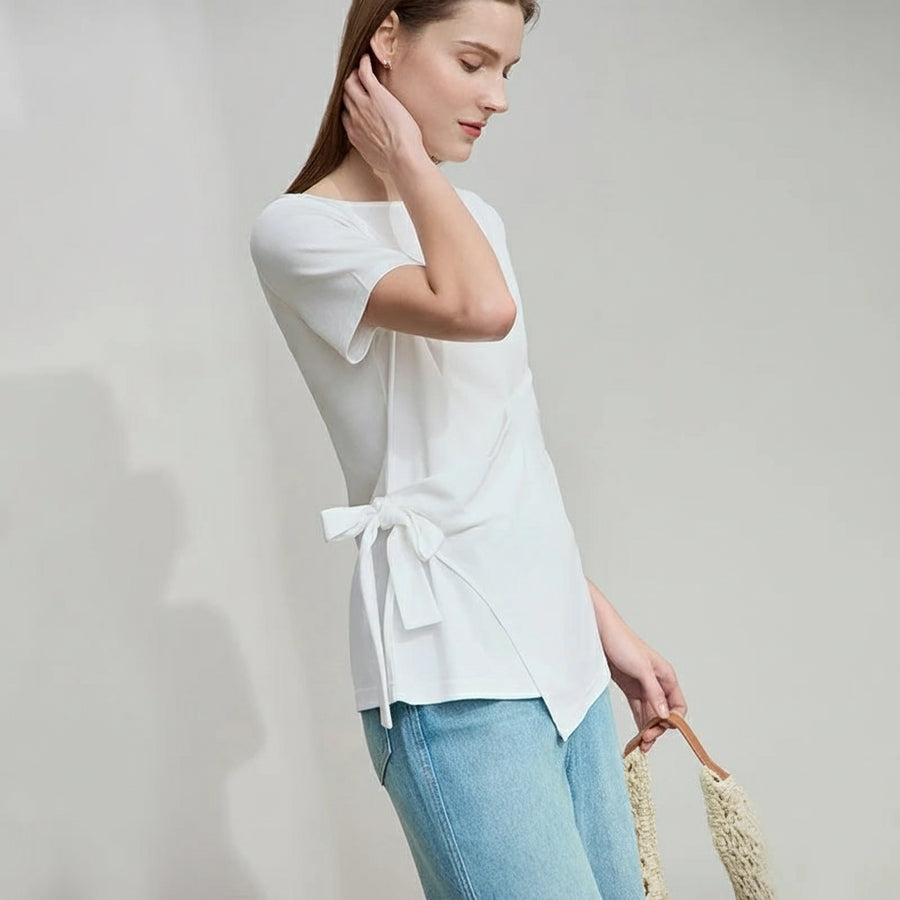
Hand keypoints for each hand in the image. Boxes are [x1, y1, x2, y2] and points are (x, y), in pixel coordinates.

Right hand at [341, 53, 425, 177]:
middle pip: (346, 96)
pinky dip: (363, 65)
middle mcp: (355, 118)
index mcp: (355, 134)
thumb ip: (375, 157)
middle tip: (354, 80)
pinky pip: (364, 74)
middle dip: (349, 87)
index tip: (353, 103)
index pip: (345, 116)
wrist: (402, 158)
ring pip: (351, 83)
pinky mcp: (377, 95)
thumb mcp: (378, 163)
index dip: (348, 107)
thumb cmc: (394, 163)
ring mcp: (364, 105)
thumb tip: (381, 163)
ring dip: (354, 74)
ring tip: (359, 68)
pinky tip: (366, 59)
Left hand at [600, 614, 687, 753]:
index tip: (658, 730)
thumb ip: (654, 692)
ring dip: (648, 730)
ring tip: (641, 746)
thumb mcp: (641, 668)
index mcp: (666, 677)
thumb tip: (665, 715)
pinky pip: (639, 710)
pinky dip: (639, 723)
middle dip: (657, 729)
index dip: (672, 721)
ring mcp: (643, 687)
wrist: (600, 632)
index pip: (678, 707)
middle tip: (645, 741)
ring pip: (651, 714)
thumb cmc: (622, 643)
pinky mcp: (630, 688)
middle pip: (665, 714)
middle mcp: (657, 683)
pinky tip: (637, 735)